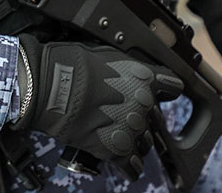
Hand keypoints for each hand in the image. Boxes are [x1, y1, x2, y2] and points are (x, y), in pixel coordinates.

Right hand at [13, 34, 182, 178]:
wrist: (49, 86)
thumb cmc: (69, 65)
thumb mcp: (104, 54)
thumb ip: (124, 67)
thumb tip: (123, 72)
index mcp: (144, 77)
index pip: (171, 87)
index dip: (163, 91)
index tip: (161, 94)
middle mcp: (144, 104)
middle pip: (155, 118)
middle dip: (140, 116)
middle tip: (120, 112)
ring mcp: (132, 129)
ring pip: (146, 143)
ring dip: (135, 140)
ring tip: (116, 135)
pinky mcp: (116, 150)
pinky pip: (132, 167)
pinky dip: (130, 167)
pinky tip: (125, 165)